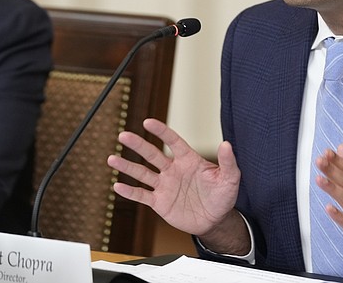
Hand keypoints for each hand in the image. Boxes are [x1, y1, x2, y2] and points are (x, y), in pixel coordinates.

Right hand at [107, 118, 241, 238]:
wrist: (215, 221)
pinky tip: (117, 185)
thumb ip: (228, 161)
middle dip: (138, 145)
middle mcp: (173, 170)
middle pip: (152, 154)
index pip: (172, 141)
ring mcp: (165, 185)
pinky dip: (130, 192)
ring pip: (142, 173)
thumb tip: (227, 144)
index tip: (148, 122)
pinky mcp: (160, 202)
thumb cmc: (223, 196)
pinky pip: (142, 195)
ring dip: (127, 166)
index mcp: (188, 160)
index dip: (161, 131)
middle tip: (124, 135)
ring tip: (112, 158)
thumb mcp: (230, 178)